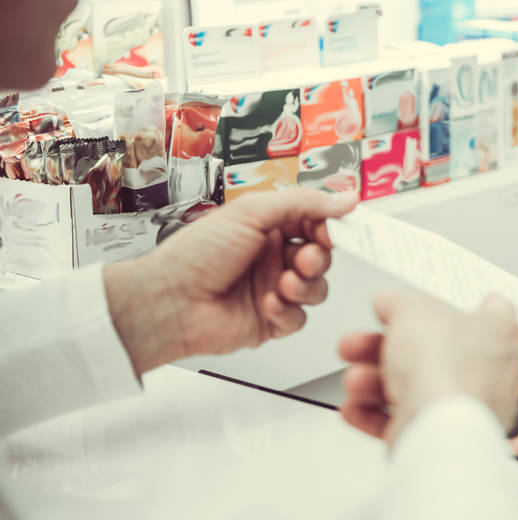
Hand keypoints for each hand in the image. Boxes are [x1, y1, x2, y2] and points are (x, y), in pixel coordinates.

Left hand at [105, 188, 358, 375]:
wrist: (170, 301)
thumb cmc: (196, 254)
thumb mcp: (251, 213)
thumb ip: (303, 204)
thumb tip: (344, 198)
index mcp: (268, 227)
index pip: (314, 222)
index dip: (328, 227)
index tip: (334, 228)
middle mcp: (273, 257)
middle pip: (321, 256)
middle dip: (318, 257)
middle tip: (305, 257)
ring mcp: (273, 289)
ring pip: (316, 288)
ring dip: (305, 285)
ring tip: (283, 283)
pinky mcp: (270, 321)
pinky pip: (299, 318)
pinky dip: (288, 311)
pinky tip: (266, 304)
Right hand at [338, 292, 517, 445]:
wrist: (439, 430)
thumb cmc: (446, 369)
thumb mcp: (411, 312)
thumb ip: (397, 303)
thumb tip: (388, 302)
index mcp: (498, 333)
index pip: (491, 310)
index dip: (459, 303)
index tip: (436, 301)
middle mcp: (491, 372)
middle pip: (433, 351)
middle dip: (387, 347)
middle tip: (359, 343)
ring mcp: (469, 408)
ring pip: (417, 388)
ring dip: (376, 381)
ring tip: (354, 379)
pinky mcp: (447, 437)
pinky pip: (408, 421)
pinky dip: (377, 414)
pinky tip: (355, 406)